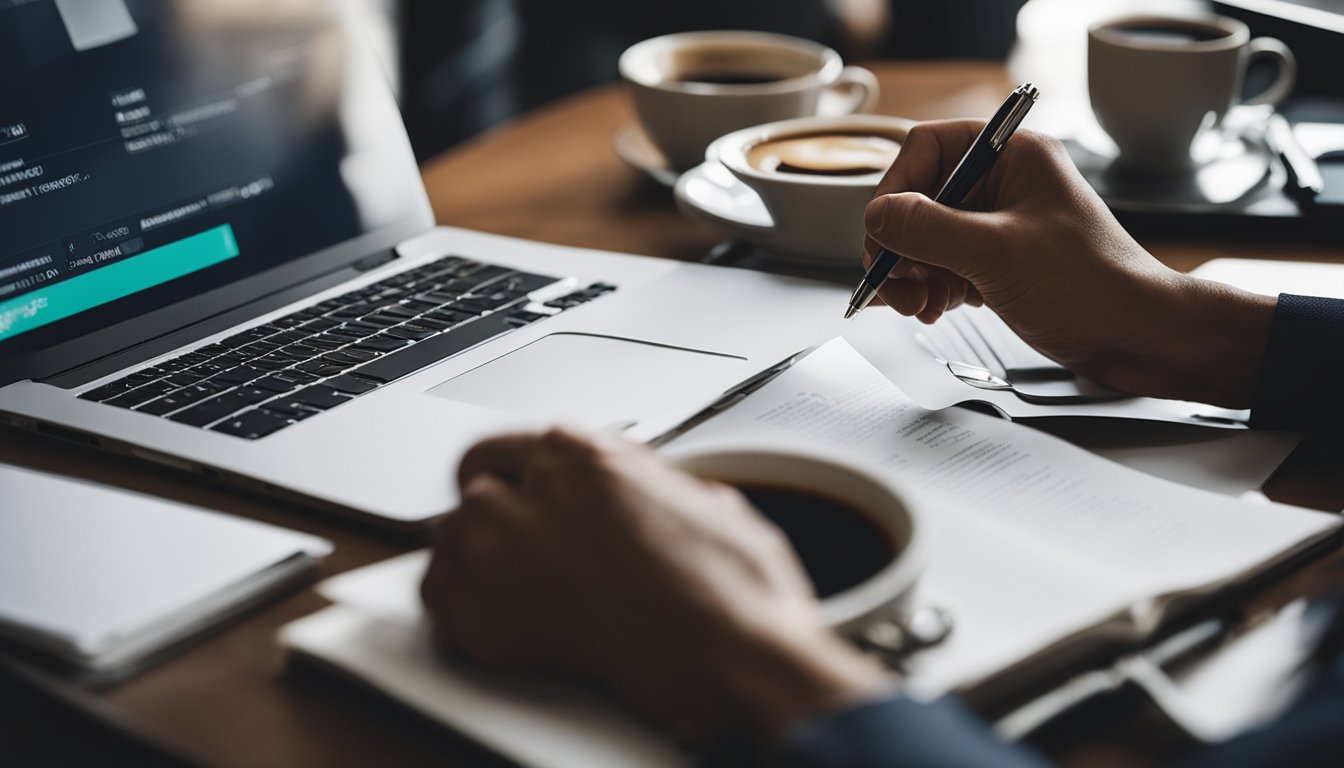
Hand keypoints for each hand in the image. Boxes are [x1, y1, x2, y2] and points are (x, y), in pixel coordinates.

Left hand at [420, 428, 890, 745]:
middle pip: (474, 490)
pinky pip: (440, 600)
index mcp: (579, 454)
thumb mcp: (692, 495)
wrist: (726, 649)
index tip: (513, 494)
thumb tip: (636, 494)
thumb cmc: (727, 580)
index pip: (507, 448)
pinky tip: (512, 622)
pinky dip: (464, 613)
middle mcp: (528, 492)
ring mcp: (496, 552)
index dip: (513, 479)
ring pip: (450, 540)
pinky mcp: (481, 614)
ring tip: (532, 591)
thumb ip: (638, 485)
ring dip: (480, 561)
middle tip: (530, 552)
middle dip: (498, 518)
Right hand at [863, 119, 1275, 407]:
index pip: (925, 150)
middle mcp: (1002, 182)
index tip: (884, 234)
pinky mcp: (996, 261)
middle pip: (916, 199)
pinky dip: (929, 288)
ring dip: (911, 275)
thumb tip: (876, 216)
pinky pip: (940, 264)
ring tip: (921, 306)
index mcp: (1012, 155)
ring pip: (923, 237)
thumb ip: (928, 228)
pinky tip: (937, 309)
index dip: (895, 192)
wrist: (1138, 338)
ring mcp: (997, 223)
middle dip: (900, 246)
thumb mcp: (998, 252)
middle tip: (897, 284)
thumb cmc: (1094, 287)